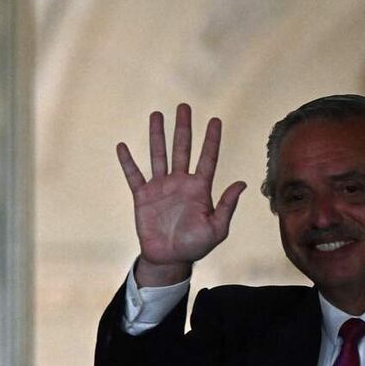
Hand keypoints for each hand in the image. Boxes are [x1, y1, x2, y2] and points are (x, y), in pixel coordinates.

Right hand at [117, 103, 245, 285]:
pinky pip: (134, 176)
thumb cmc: (195, 245)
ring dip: (157, 136)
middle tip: (183, 106)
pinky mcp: (143, 196)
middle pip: (182, 149)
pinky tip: (122, 146)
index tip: (215, 120)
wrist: (169, 259)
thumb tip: (242, 183)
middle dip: (183, 128)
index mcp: (200, 188)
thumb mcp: (217, 229)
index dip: (211, 140)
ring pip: (159, 155)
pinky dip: (128, 162)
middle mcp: (180, 182)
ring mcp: (161, 187)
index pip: (207, 158)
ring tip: (156, 115)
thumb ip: (227, 206)